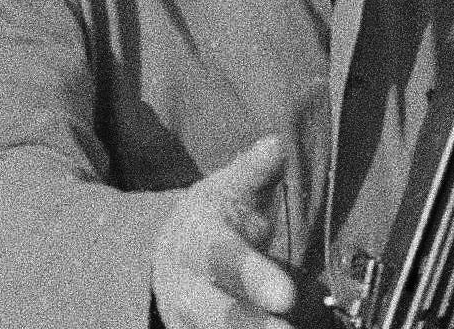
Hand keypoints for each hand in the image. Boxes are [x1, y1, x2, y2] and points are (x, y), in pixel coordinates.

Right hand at [149, 134, 300, 328]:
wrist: (167, 261)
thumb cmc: (211, 223)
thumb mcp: (226, 190)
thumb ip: (253, 171)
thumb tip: (277, 143)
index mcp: (196, 241)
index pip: (223, 258)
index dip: (254, 276)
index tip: (286, 296)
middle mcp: (186, 288)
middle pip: (216, 315)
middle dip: (250, 327)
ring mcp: (187, 322)